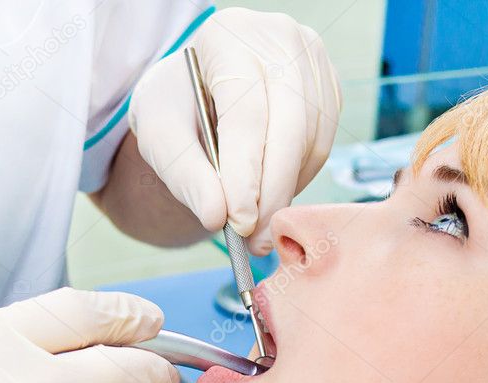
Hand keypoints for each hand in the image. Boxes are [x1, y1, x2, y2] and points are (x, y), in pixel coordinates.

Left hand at [128, 8, 341, 254]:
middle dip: (273, 191)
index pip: (246, 111)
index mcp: (227, 36)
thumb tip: (216, 217)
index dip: (245, 173)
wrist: (200, 88)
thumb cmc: (177, 106)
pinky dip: (298, 180)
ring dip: (287, 192)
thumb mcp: (160, 135)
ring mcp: (311, 60)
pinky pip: (322, 145)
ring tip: (259, 230)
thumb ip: (183, 175)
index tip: (238, 222)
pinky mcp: (328, 88)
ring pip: (312, 140)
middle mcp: (278, 38)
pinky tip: (272, 197)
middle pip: (290, 124)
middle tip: (256, 241)